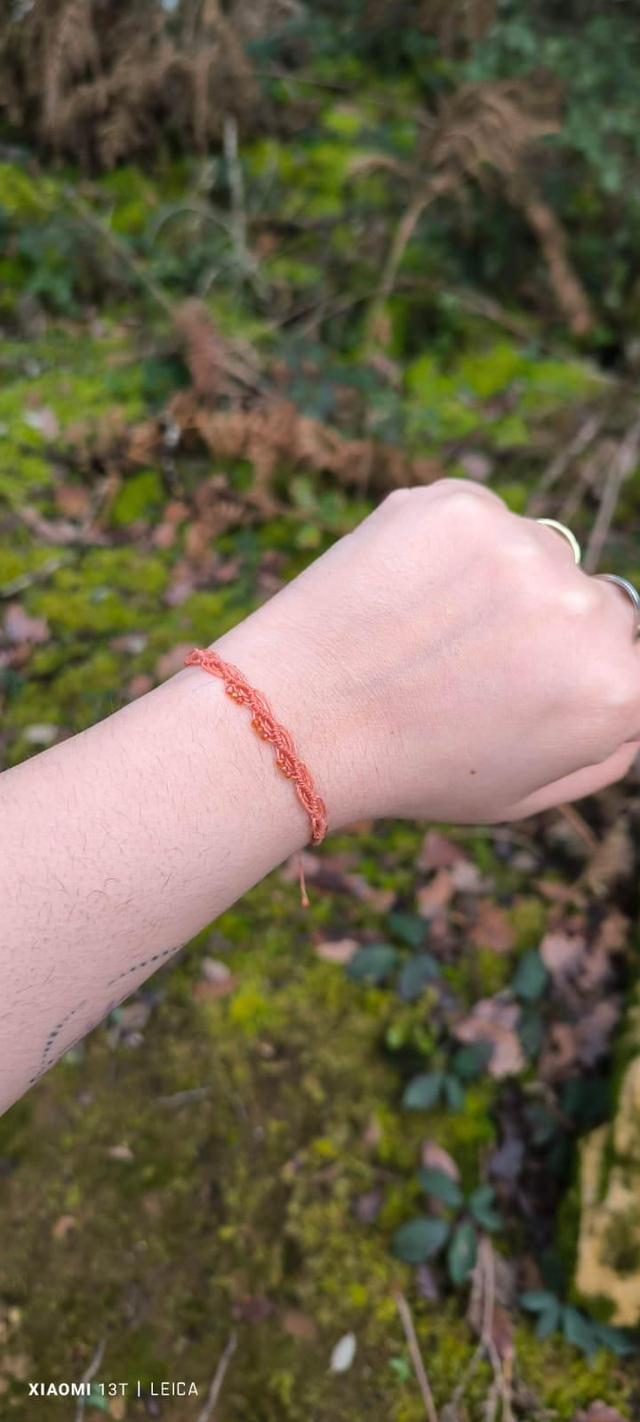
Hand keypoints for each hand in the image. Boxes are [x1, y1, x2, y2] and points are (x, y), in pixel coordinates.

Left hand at [213, 479, 639, 828]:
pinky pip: (480, 518)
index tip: (526, 680)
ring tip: (425, 633)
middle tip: (466, 665)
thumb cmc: (412, 769)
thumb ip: (606, 743)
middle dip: (545, 626)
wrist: (297, 722)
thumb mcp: (526, 792)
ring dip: (498, 581)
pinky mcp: (461, 506)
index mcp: (616, 690)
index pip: (632, 655)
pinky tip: (403, 594)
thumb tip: (628, 681)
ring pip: (536, 552)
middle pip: (595, 601)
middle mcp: (585, 611)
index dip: (577, 670)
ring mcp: (523, 548)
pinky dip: (448, 546)